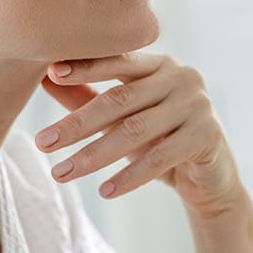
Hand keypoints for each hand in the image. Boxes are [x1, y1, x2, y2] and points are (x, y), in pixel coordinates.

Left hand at [35, 52, 243, 218]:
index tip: (51, 74)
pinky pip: (161, 157)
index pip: (117, 61)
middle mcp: (181, 77)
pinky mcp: (208, 135)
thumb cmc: (160, 140)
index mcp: (159, 64)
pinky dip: (130, 176)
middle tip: (42, 142)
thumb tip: (43, 77)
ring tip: (61, 173)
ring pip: (135, 130)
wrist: (210, 179)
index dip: (84, 67)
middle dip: (77, 124)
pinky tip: (104, 191)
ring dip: (94, 155)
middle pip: (120, 100)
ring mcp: (198, 104)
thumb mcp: (122, 119)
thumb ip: (87, 96)